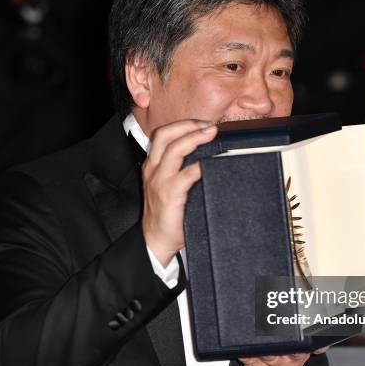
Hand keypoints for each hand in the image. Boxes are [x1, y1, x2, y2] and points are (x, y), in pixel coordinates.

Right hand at [142, 119, 217, 265]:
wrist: (155, 242)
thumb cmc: (167, 216)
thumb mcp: (168, 188)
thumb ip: (181, 172)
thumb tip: (207, 158)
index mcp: (152, 166)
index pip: (162, 135)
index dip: (182, 125)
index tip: (203, 123)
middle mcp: (153, 170)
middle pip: (166, 135)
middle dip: (189, 125)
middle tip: (210, 126)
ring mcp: (160, 181)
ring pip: (174, 149)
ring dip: (194, 138)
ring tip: (211, 134)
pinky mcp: (169, 195)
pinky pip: (186, 174)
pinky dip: (200, 166)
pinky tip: (211, 163)